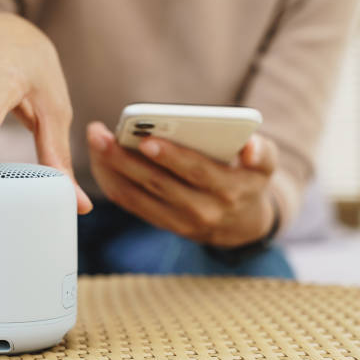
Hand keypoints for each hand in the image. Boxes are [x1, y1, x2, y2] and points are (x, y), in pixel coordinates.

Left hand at [87, 122, 277, 247]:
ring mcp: (179, 222)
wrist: (241, 225)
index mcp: (229, 190)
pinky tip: (99, 161)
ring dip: (111, 170)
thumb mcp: (265, 165)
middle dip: (126, 159)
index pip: (196, 171)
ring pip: (138, 196)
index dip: (171, 157)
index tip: (145, 140)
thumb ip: (263, 152)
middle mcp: (202, 210)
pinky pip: (132, 205)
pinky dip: (113, 183)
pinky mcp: (162, 223)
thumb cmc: (248, 179)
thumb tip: (250, 148)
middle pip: (158, 183)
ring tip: (95, 143)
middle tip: (100, 135)